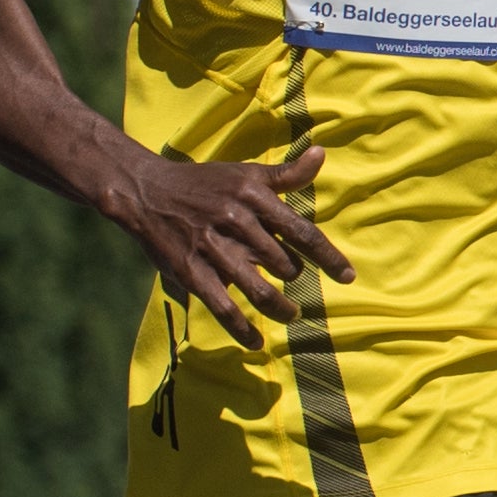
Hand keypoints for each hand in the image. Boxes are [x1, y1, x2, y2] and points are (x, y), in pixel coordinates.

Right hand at [111, 143, 349, 347]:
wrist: (147, 191)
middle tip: (294, 283)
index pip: (304, 233)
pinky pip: (223, 308)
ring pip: (260, 291)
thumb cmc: (205, 183)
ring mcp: (214, 249)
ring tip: (291, 314)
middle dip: (294, 277)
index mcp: (255, 198)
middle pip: (284, 265)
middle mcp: (238, 223)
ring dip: (280, 308)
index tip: (349, 277)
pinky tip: (256, 342)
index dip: (329, 258)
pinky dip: (242, 330)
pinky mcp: (191, 272)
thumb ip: (287, 174)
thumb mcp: (246, 174)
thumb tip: (321, 154)